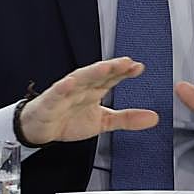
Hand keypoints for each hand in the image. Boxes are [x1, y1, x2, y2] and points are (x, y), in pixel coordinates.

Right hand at [17, 57, 158, 145]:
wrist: (39, 130)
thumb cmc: (69, 120)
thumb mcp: (103, 121)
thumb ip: (127, 118)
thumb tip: (154, 117)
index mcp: (95, 89)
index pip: (112, 78)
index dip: (124, 72)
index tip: (139, 68)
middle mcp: (82, 87)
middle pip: (98, 74)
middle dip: (112, 68)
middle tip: (127, 63)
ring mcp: (66, 93)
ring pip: (79, 79)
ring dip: (92, 72)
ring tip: (105, 67)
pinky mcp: (50, 102)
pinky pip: (56, 93)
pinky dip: (63, 88)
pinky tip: (69, 83)